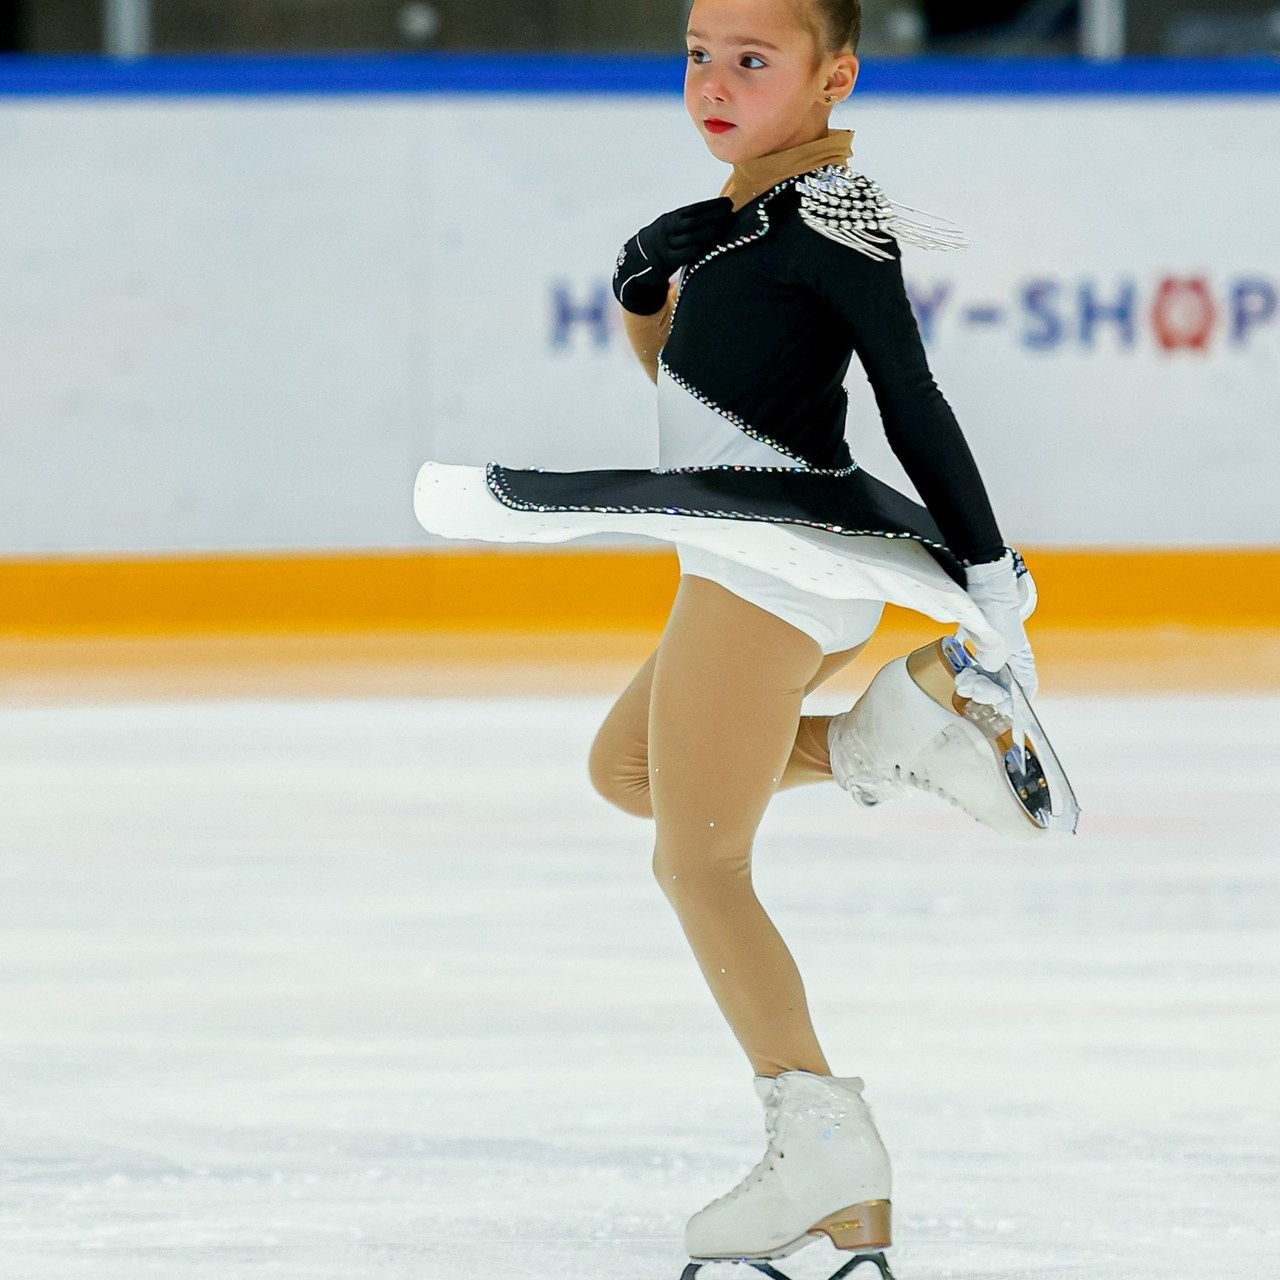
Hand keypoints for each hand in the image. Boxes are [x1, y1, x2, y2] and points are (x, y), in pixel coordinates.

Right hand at [612, 197, 735, 314]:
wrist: (635, 261)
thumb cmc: (663, 244)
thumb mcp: (671, 229)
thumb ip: (689, 224)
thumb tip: (717, 218)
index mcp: (671, 219)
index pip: (694, 210)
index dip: (712, 206)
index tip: (728, 203)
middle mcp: (668, 229)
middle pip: (694, 221)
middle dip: (713, 216)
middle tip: (730, 212)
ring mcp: (666, 245)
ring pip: (689, 236)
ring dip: (708, 231)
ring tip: (724, 226)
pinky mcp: (665, 261)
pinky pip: (682, 255)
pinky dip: (695, 249)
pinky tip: (708, 246)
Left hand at [961, 551, 1038, 699]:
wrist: (985, 588)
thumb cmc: (998, 616)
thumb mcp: (998, 648)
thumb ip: (991, 667)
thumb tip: (984, 672)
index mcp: (1021, 661)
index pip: (1025, 689)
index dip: (1015, 703)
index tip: (1002, 708)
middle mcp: (1009, 658)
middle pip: (999, 686)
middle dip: (984, 691)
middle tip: (970, 686)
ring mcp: (993, 650)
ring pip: (983, 676)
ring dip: (972, 681)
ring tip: (962, 679)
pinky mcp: (978, 641)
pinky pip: (971, 662)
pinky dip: (965, 668)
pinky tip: (959, 671)